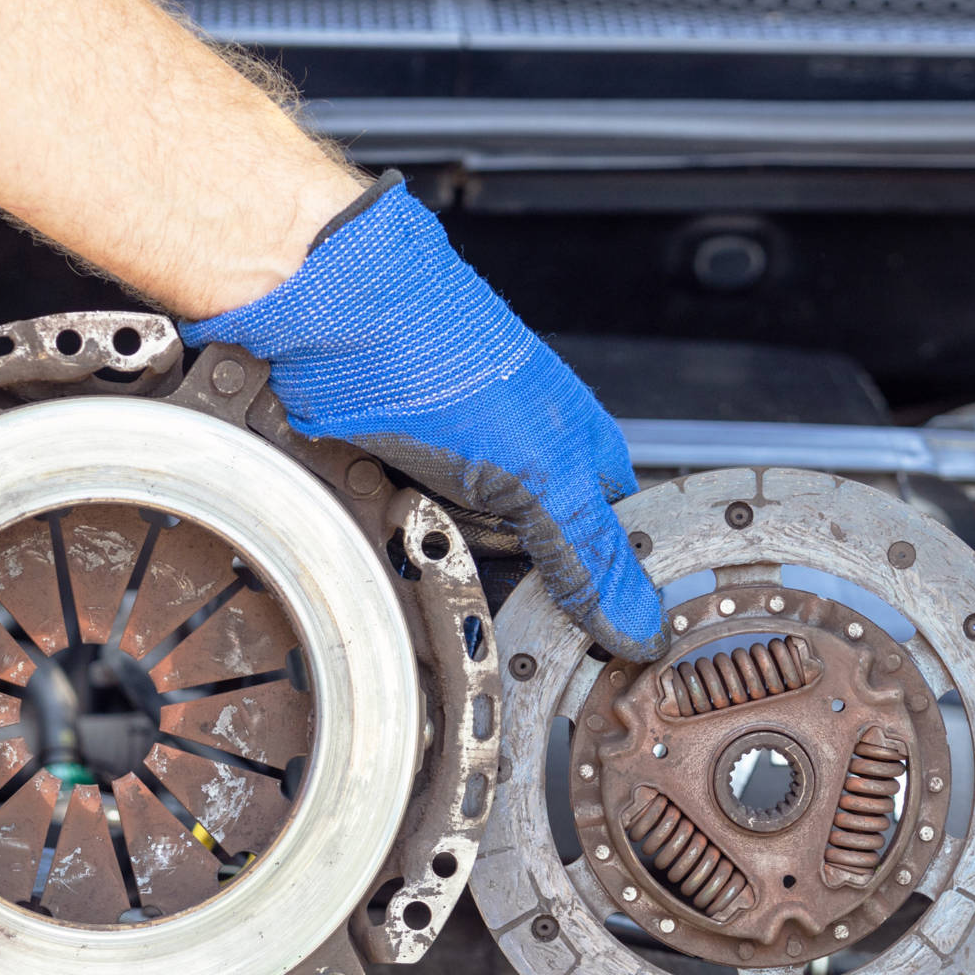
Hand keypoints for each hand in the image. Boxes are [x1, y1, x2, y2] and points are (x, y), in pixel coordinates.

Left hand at [183, 177, 661, 662]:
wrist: (335, 321)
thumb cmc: (447, 358)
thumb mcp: (544, 474)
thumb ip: (589, 555)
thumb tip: (639, 625)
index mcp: (583, 454)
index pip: (618, 550)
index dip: (614, 601)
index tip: (606, 653)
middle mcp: (527, 465)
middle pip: (543, 566)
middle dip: (526, 598)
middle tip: (513, 625)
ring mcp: (463, 477)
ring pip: (475, 561)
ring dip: (459, 575)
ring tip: (446, 571)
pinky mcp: (402, 484)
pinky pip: (415, 545)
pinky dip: (408, 554)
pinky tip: (402, 552)